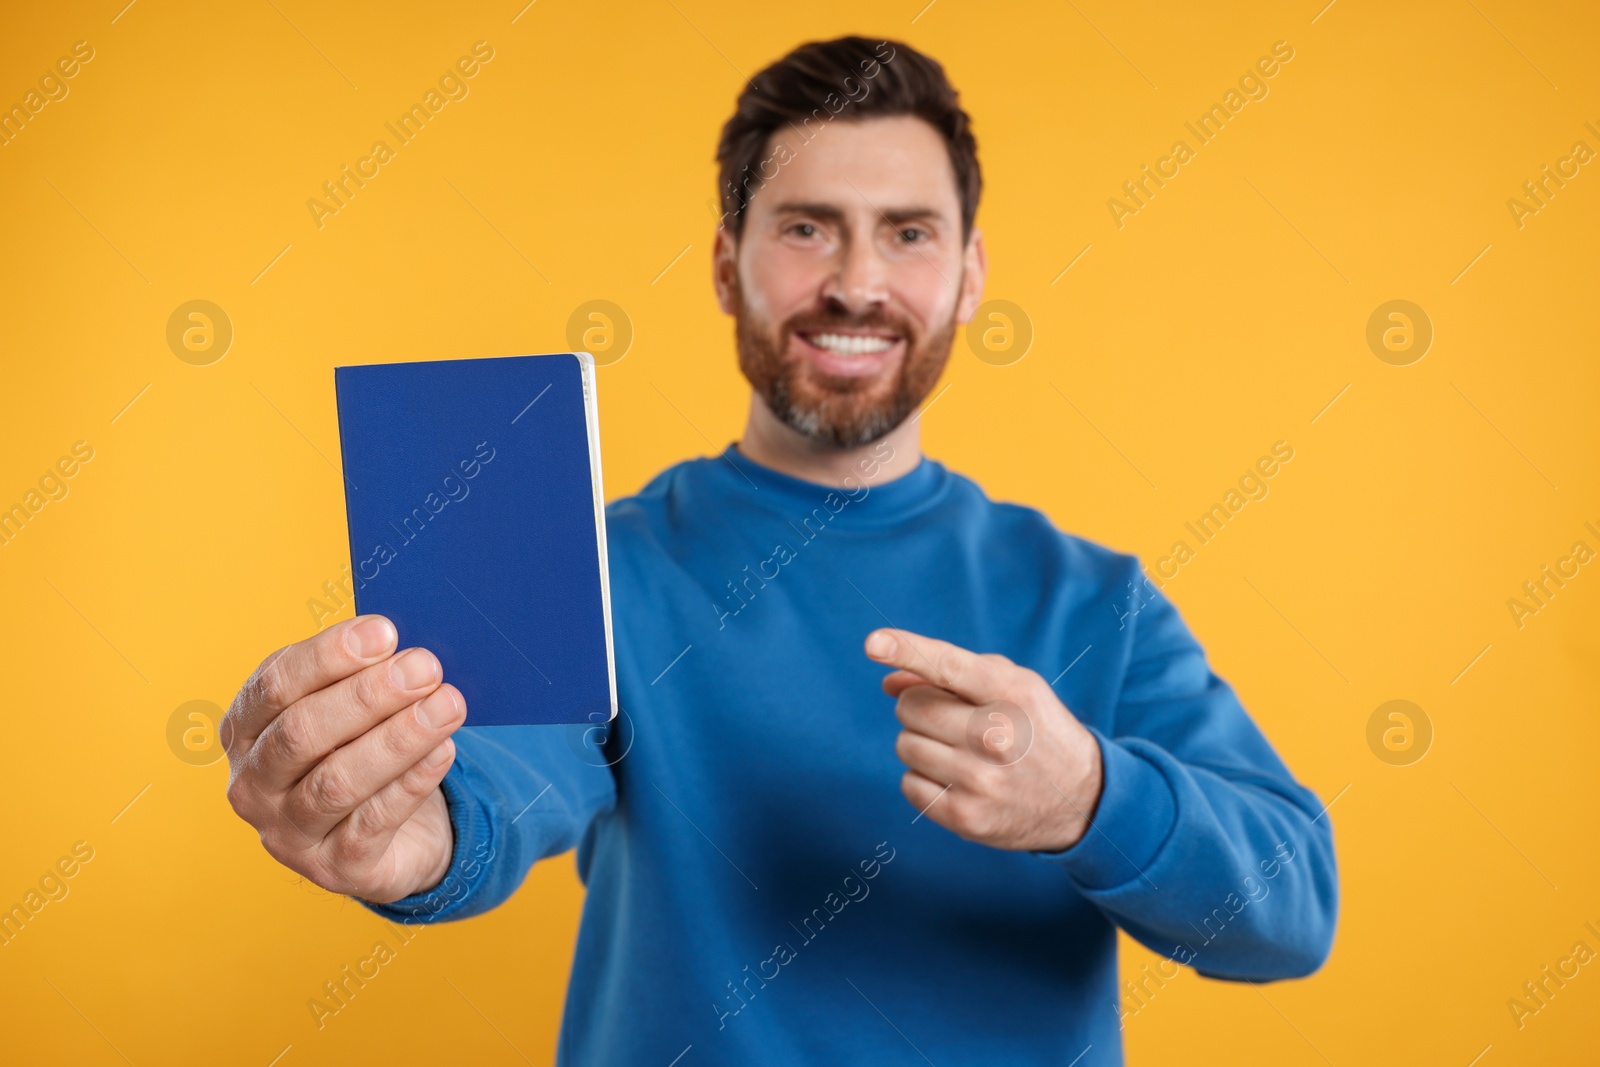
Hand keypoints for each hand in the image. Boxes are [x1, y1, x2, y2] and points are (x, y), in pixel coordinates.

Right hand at [221, 615, 466, 903]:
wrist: (391, 837)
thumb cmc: (359, 751)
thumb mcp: (349, 710)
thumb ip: (360, 675)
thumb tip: (397, 641)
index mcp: (245, 730)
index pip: (275, 685)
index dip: (329, 655)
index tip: (384, 631)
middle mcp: (253, 785)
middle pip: (303, 733)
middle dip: (368, 695)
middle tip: (425, 668)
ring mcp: (288, 834)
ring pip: (338, 782)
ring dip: (398, 738)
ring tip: (447, 705)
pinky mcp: (334, 869)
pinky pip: (373, 823)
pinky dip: (411, 782)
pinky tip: (443, 750)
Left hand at [866, 628, 1103, 852]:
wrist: (1082, 798)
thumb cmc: (1033, 728)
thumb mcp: (1011, 687)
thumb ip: (950, 673)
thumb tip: (889, 682)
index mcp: (1011, 692)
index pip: (947, 664)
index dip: (905, 650)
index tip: (873, 643)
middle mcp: (996, 735)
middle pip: (911, 707)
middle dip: (919, 708)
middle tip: (952, 720)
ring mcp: (980, 780)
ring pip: (905, 745)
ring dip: (922, 744)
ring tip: (960, 752)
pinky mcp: (966, 817)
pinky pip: (909, 785)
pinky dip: (924, 780)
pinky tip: (958, 781)